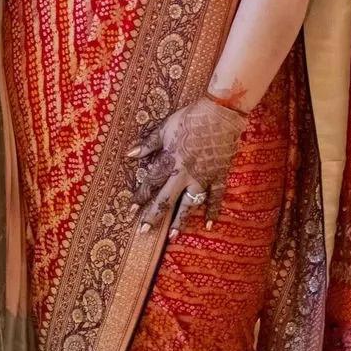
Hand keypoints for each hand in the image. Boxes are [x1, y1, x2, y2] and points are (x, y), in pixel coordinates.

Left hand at [126, 96, 246, 237]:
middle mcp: (185, 173)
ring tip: (172, 236)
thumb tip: (129, 153)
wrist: (220, 114)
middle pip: (166, 199)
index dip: (140, 195)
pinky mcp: (219, 175)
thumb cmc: (190, 118)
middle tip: (143, 230)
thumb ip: (148, 144)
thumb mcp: (165, 128)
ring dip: (180, 220)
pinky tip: (208, 225)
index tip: (131, 208)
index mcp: (171, 160)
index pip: (151, 182)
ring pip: (189, 204)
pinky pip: (216, 197)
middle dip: (154, 215)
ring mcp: (203, 177)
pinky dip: (213, 211)